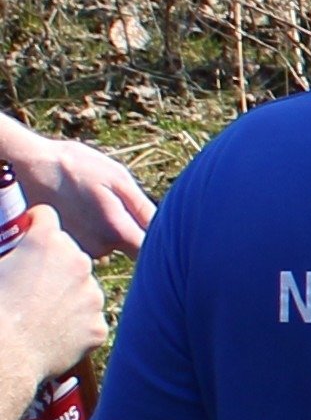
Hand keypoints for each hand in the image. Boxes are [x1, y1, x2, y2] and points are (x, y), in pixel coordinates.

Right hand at [0, 125, 152, 256]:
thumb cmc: (78, 166)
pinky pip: (91, 244)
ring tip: (93, 202)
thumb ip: (143, 208)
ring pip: (109, 247)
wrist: (33, 166)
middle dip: (132, 231)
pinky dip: (91, 230)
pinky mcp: (67, 246)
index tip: (162, 231)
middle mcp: (98, 248)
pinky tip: (81, 209)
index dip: (159, 245)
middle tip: (114, 202)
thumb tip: (167, 229)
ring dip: (109, 229)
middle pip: (130, 250)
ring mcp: (80, 249)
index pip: (149, 253)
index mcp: (116, 231)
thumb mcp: (118, 179)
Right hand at [0, 205, 105, 419]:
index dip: (33, 225)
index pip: (46, 216)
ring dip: (69, 295)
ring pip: (84, 288)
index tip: (27, 235)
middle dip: (54, 264)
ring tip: (42, 313)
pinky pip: (88, 320)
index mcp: (48, 241)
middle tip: (32, 285)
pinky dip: (75, 326)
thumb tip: (10, 253)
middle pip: (69, 253)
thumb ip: (6, 249)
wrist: (4, 354)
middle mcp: (78, 262)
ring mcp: (92, 295)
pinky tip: (53, 335)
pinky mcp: (98, 325)